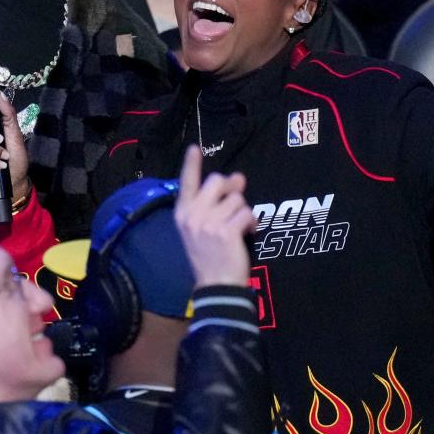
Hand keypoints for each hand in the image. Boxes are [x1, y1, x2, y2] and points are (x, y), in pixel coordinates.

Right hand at [174, 145, 255, 288]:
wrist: (215, 284)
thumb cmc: (208, 255)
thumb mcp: (200, 228)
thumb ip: (214, 203)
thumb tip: (238, 177)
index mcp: (182, 213)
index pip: (186, 183)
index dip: (191, 164)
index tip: (194, 149)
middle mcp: (192, 215)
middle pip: (217, 181)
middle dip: (230, 189)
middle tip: (234, 202)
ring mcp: (208, 223)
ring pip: (236, 198)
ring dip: (243, 210)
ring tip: (239, 226)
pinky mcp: (225, 231)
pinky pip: (246, 213)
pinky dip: (251, 222)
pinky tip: (248, 232)